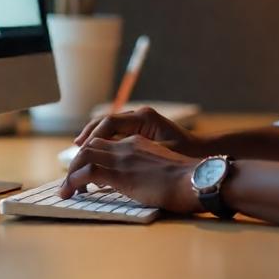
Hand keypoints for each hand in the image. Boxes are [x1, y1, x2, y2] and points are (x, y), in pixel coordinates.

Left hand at [57, 134, 202, 213]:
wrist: (195, 179)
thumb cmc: (187, 180)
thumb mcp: (164, 169)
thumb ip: (148, 170)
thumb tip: (139, 183)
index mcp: (139, 143)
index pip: (106, 142)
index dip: (91, 155)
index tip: (83, 170)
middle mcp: (127, 146)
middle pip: (90, 145)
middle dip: (75, 162)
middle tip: (70, 181)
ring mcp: (122, 159)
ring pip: (84, 156)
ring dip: (70, 173)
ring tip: (67, 190)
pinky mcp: (119, 174)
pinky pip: (86, 173)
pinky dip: (73, 182)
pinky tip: (70, 193)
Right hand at [73, 106, 203, 155]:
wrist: (203, 158)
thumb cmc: (185, 158)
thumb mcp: (160, 156)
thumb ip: (134, 156)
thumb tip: (107, 162)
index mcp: (145, 119)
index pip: (110, 122)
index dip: (93, 136)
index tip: (81, 150)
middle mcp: (141, 117)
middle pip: (106, 122)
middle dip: (89, 135)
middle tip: (75, 150)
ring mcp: (141, 124)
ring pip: (110, 127)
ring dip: (94, 138)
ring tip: (79, 151)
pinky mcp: (142, 133)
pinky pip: (117, 134)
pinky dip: (105, 143)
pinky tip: (97, 155)